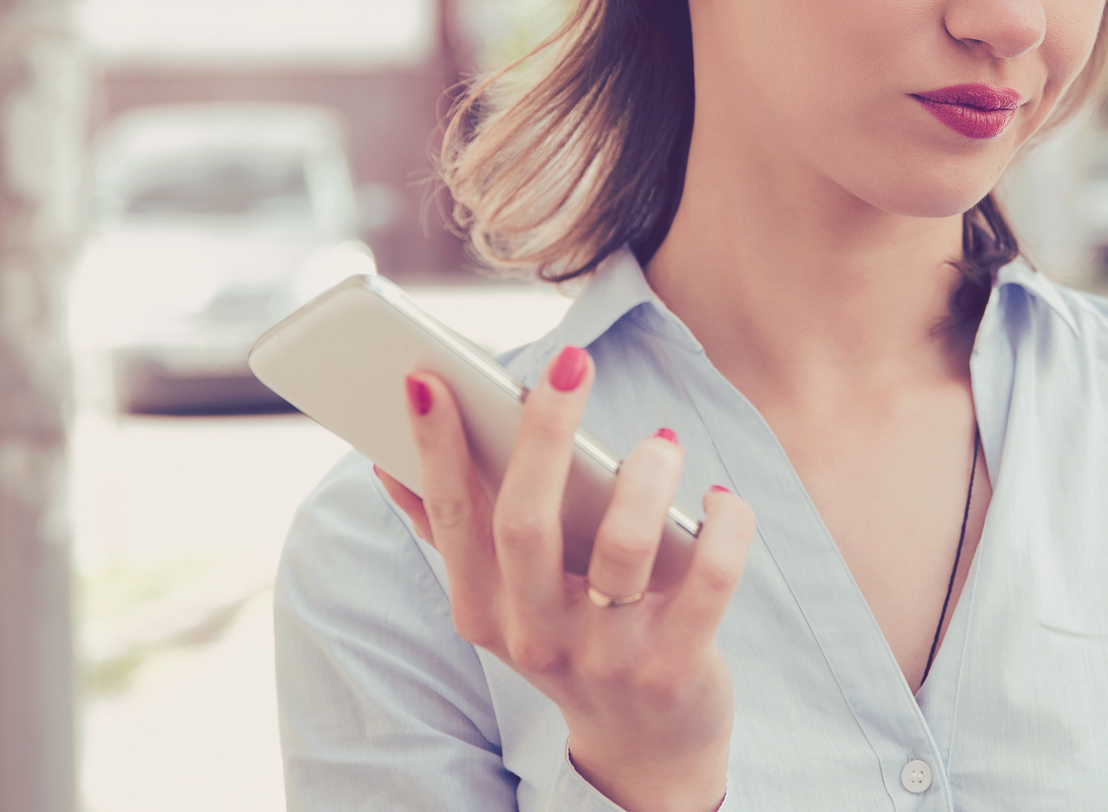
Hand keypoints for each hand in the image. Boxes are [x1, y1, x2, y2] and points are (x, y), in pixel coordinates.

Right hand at [375, 346, 753, 811]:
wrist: (644, 746)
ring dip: (646, 475)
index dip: (436, 447)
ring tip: (662, 439)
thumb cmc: (568, 638)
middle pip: (525, 522)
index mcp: (482, 609)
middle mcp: (535, 634)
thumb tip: (384, 462)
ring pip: (625, 545)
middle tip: (569, 361)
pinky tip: (719, 500)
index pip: (452, 517)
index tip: (428, 376)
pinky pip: (710, 578)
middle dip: (542, 433)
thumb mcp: (501, 602)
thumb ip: (452, 533)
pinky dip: (723, 525)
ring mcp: (606, 655)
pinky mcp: (676, 666)